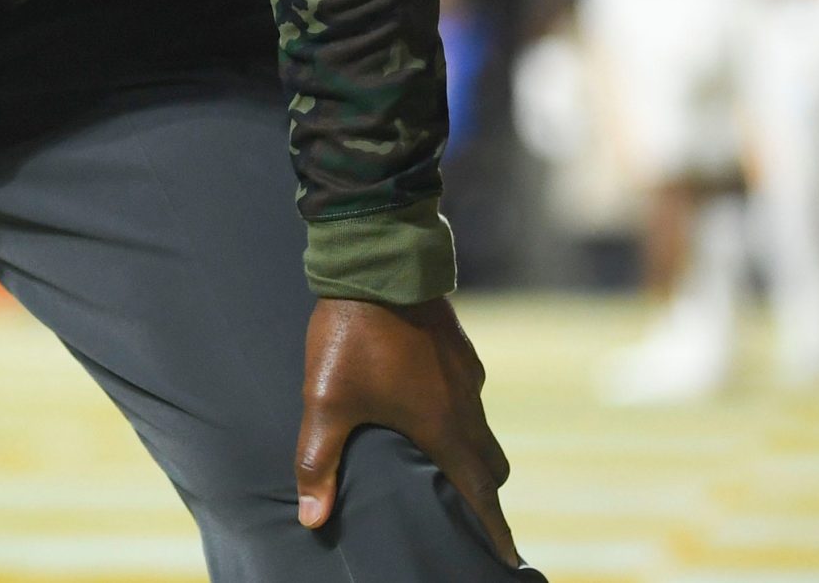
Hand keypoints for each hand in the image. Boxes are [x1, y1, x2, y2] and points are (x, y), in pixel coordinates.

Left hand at [294, 296, 517, 563]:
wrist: (376, 264)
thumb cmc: (350, 337)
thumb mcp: (325, 401)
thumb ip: (318, 460)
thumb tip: (311, 517)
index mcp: (443, 428)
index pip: (479, 493)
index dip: (493, 529)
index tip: (508, 558)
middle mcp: (466, 405)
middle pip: (489, 465)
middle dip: (483, 492)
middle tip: (467, 512)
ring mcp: (467, 374)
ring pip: (480, 427)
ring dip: (469, 448)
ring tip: (441, 461)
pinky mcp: (459, 349)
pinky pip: (468, 393)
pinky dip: (458, 412)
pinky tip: (425, 405)